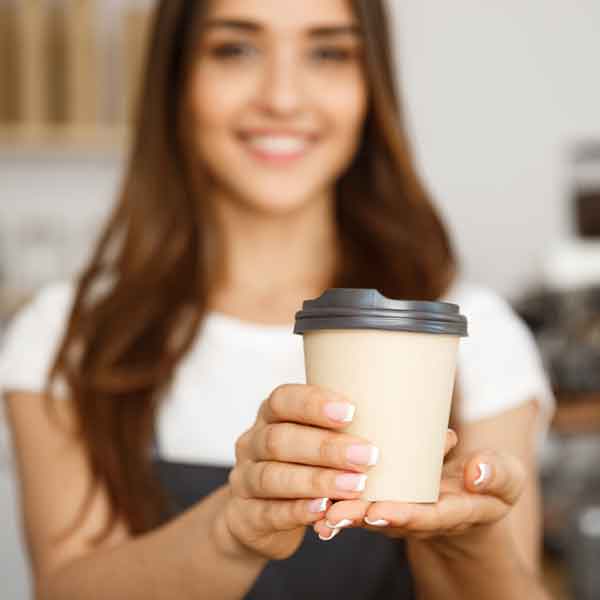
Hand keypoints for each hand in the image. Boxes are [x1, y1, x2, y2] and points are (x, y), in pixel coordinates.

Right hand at [214, 384, 380, 560]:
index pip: (282, 400)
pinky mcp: (246, 516)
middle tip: (367, 455)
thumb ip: (336, 428)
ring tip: (356, 485)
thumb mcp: (310, 440)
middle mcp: (252, 444)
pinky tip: (324, 510)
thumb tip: (391, 412)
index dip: (313, 403)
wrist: (258, 516)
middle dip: (326, 447)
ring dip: (318, 480)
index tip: (350, 411)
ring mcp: (244, 481)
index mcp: (269, 417)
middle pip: (280, 440)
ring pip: (273, 476)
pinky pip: (270, 512)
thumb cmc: (300, 467)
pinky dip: (299, 511)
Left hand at [313, 442, 525, 549]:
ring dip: (343, 510)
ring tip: (318, 508)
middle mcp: (421, 516)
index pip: (427, 517)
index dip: (404, 516)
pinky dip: (340, 494)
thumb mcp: (506, 479)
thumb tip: (476, 471)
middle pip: (388, 519)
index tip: (379, 512)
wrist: (469, 497)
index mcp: (453, 512)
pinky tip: (316, 491)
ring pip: (368, 510)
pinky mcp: (385, 496)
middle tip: (334, 515)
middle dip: (361, 516)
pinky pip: (361, 497)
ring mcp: (400, 508)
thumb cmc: (489, 485)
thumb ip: (498, 474)